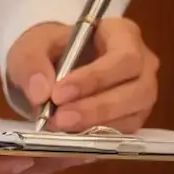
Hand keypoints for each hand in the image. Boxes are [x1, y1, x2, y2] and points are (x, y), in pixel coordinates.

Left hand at [8, 17, 159, 132]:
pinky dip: (97, 139)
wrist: (49, 70)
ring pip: (133, 115)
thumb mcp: (31, 46)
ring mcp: (141, 93)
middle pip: (136, 89)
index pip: (124, 57)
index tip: (58, 94)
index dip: (95, 79)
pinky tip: (69, 139)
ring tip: (59, 129)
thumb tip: (41, 93)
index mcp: (123, 34)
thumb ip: (31, 62)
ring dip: (96, 126)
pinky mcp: (132, 118)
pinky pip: (124, 133)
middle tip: (58, 119)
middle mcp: (142, 63)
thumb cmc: (48, 51)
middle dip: (96, 108)